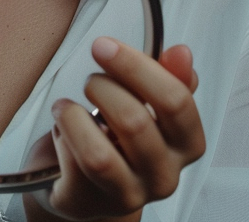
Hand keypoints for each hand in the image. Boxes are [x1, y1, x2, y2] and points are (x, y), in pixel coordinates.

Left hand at [26, 40, 204, 220]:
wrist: (84, 182)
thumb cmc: (117, 136)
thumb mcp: (146, 103)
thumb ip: (167, 77)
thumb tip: (180, 53)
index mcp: (187, 144)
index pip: (176, 101)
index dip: (137, 67)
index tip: (105, 46)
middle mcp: (164, 176)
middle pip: (134, 122)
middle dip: (102, 88)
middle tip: (90, 80)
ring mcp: (128, 195)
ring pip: (100, 154)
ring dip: (76, 116)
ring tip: (67, 106)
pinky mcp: (90, 203)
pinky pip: (72, 164)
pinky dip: (63, 134)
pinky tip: (61, 125)